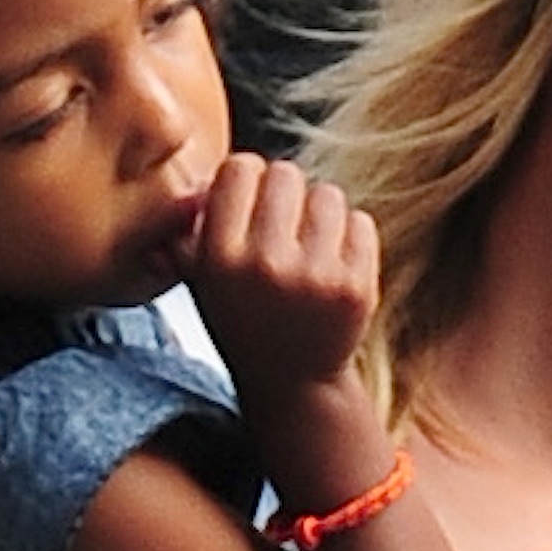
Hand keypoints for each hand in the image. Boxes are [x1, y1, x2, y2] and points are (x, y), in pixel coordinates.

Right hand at [185, 154, 377, 406]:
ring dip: (320, 213)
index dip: (247, 179)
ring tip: (309, 247)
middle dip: (285, 193)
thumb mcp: (203, 281)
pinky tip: (333, 265)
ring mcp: (316, 277)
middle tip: (283, 226)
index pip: (240, 168)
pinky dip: (350, 237)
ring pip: (327, 194)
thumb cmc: (244, 320)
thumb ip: (191, 230)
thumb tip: (196, 186)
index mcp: (221, 258)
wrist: (293, 382)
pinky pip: (360, 222)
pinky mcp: (357, 287)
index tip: (249, 201)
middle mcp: (266, 265)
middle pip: (286, 173)